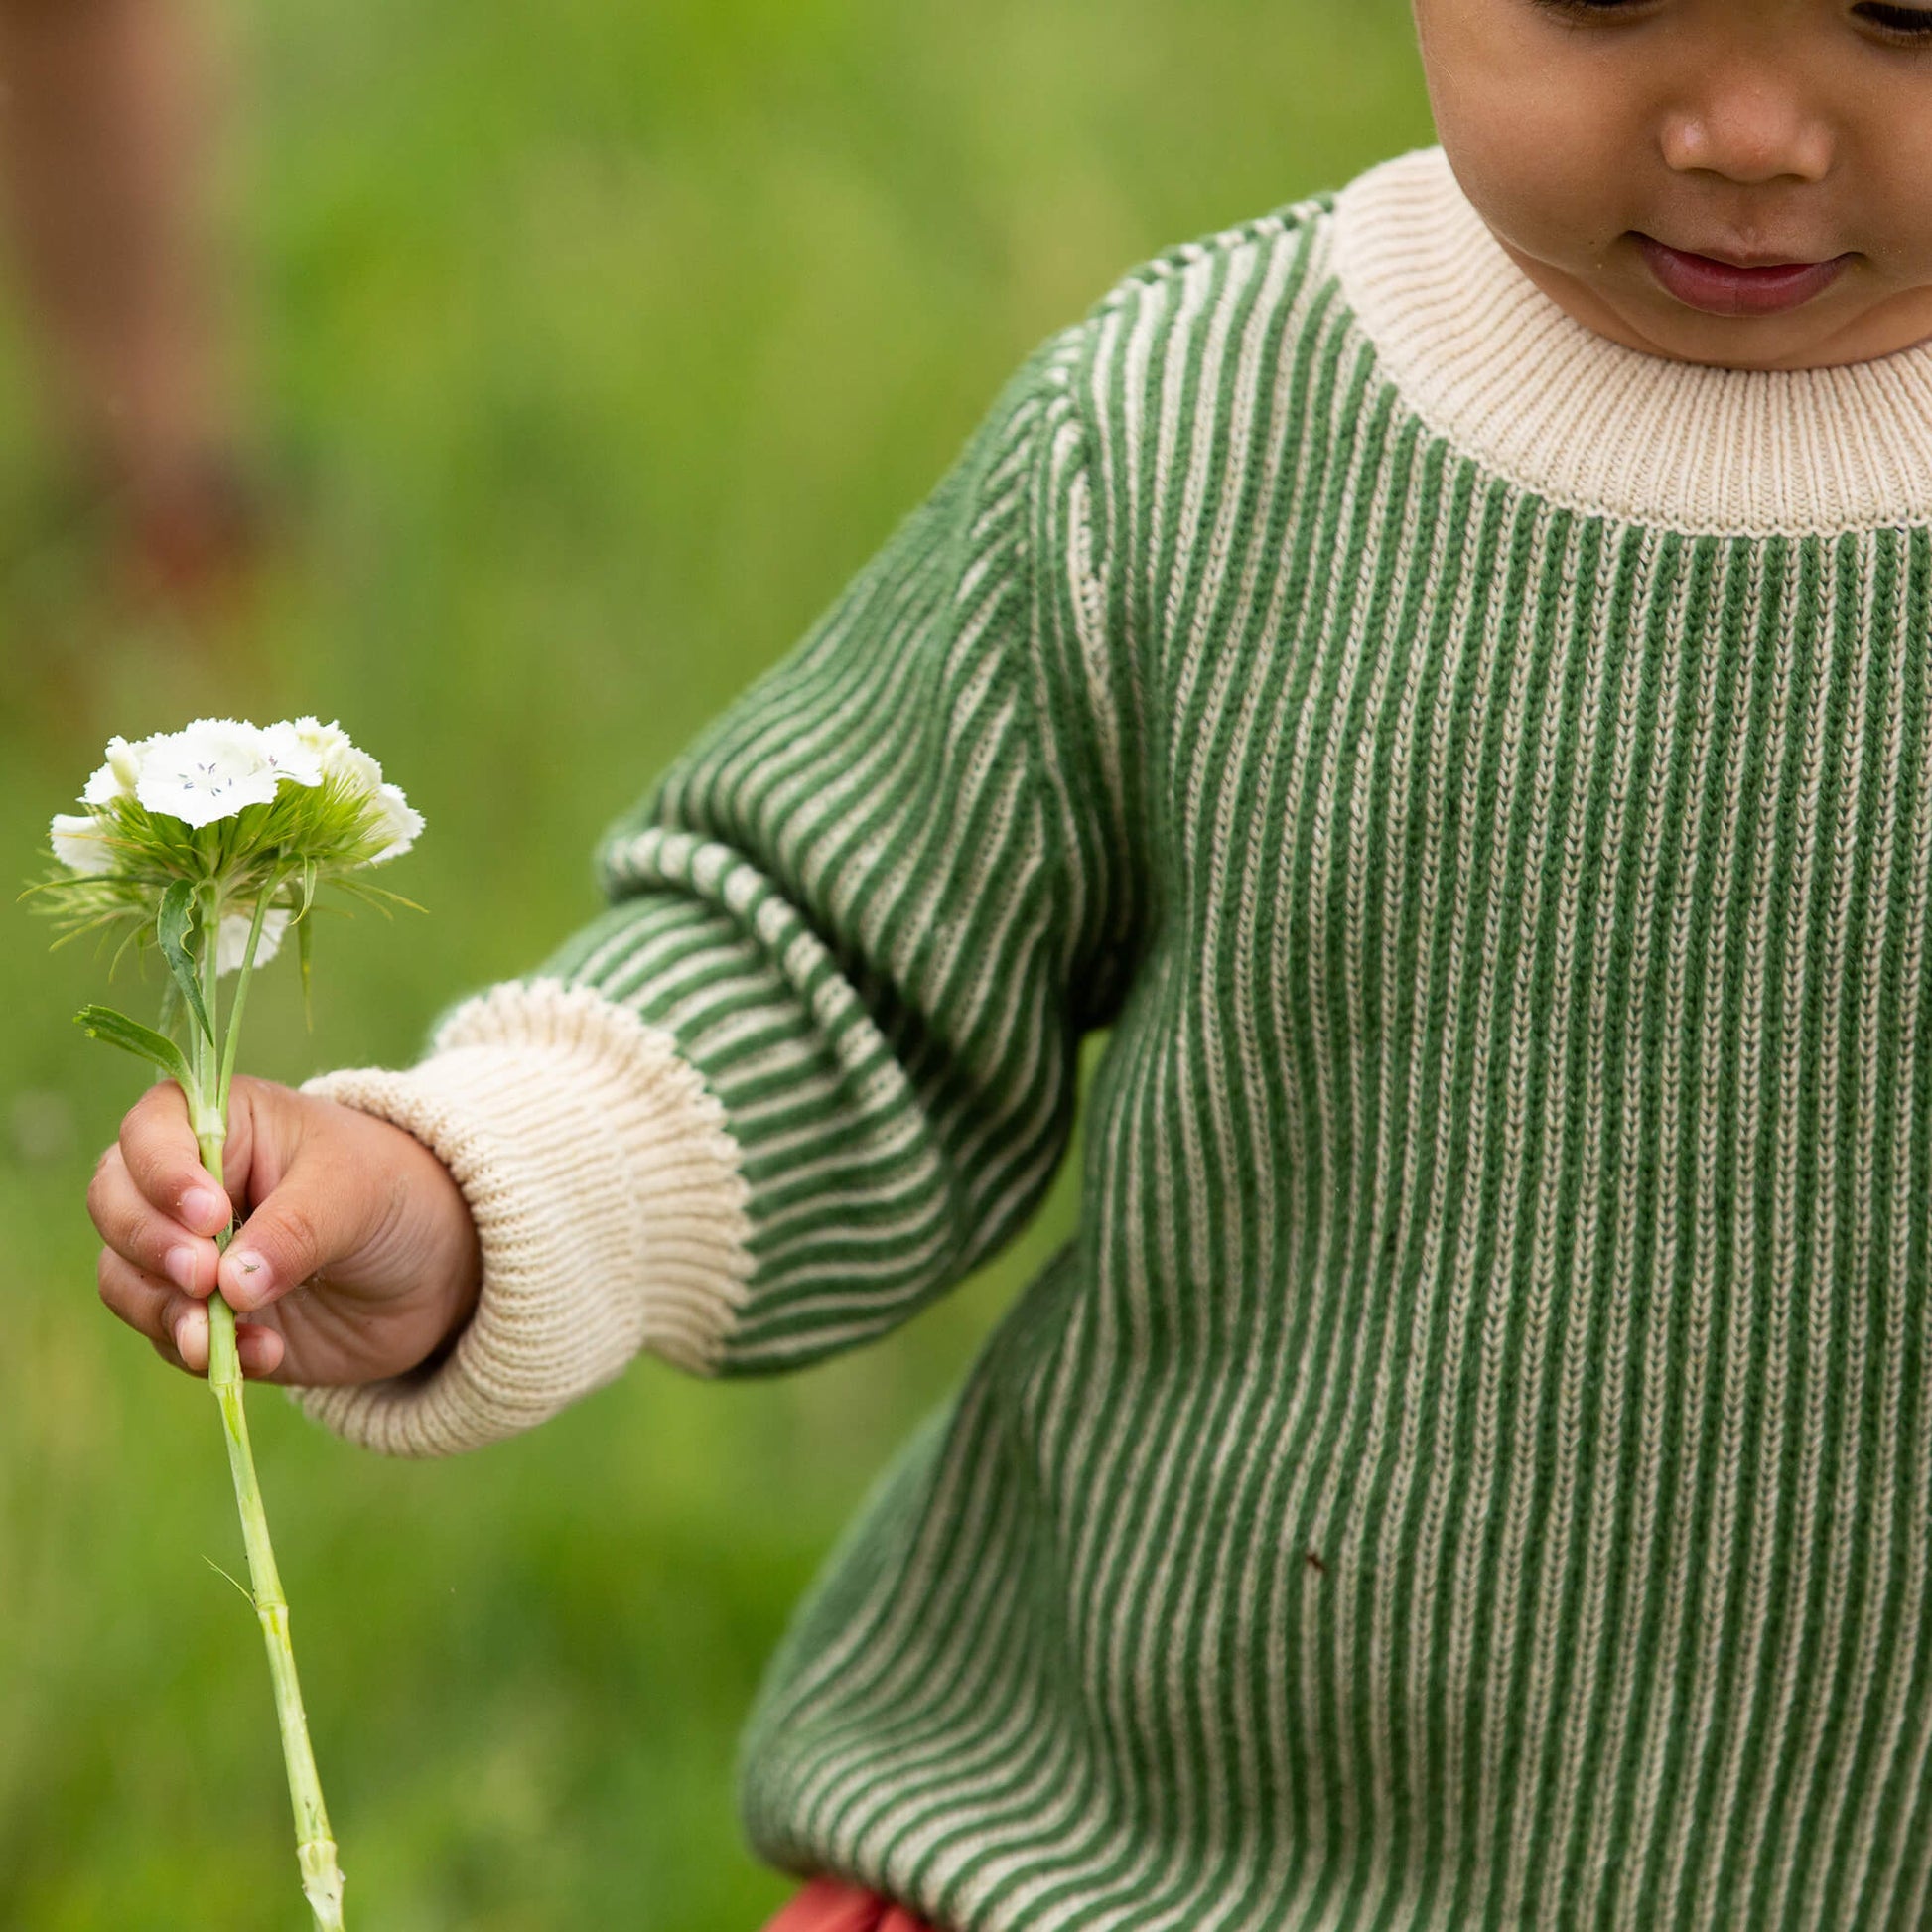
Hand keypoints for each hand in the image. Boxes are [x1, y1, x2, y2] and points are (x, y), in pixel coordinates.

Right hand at [88, 1074, 482, 1385]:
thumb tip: (230, 1287)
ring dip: (164, 1311)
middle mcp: (184, 1184)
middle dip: (150, 1246)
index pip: (150, 1132)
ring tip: (217, 1334)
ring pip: (124, 1277)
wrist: (432, 1267)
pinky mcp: (199, 1314)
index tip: (210, 1217)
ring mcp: (186, 1252)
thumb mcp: (357, 1193)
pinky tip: (264, 1353)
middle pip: (114, 1205)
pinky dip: (202, 1351)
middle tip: (203, 1278)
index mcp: (221, 1121)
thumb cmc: (391, 1194)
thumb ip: (296, 1230)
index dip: (162, 1174)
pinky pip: (169, 1335)